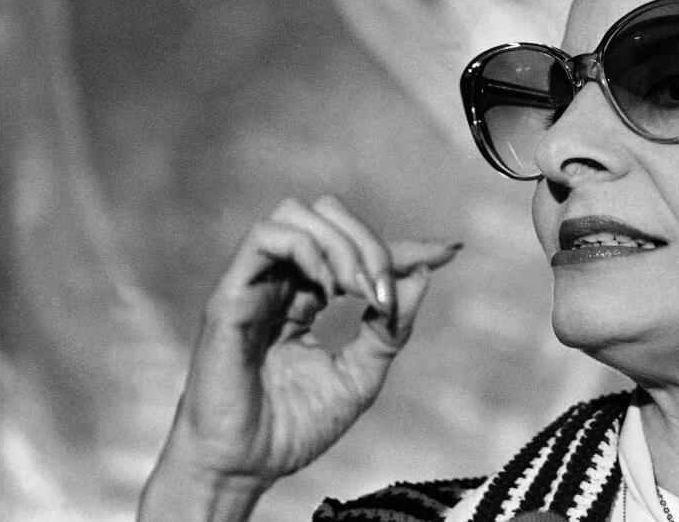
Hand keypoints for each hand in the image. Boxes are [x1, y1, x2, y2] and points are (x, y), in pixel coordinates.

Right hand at [139, 195, 460, 517]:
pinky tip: (327, 293)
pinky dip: (308, 251)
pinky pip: (265, 236)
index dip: (406, 247)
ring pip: (297, 213)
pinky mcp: (232, 293)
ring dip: (341, 245)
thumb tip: (423, 275)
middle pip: (329, 213)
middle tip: (381, 297)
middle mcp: (287, 281)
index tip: (447, 252)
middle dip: (370, 244)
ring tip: (355, 295)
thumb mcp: (364, 374)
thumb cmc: (298, 424)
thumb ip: (391, 326)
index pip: (361, 247)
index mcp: (317, 297)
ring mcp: (259, 283)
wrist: (249, 465)